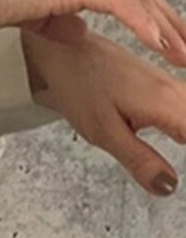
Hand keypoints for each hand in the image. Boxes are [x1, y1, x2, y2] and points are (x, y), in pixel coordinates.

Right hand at [0, 0, 185, 67]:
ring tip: (184, 54)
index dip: (148, 13)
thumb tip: (80, 33)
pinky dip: (143, 25)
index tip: (166, 36)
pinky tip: (159, 44)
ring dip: (166, 27)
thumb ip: (55, 20)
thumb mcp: (24, 12)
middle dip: (170, 21)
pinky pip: (120, 5)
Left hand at [22, 28, 184, 196]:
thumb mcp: (104, 132)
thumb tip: (168, 186)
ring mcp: (171, 84)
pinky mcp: (162, 84)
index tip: (174, 176)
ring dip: (181, 133)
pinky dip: (180, 125)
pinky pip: (185, 106)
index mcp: (167, 104)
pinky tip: (172, 135)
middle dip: (183, 141)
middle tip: (159, 168)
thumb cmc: (78, 86)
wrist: (63, 51)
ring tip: (139, 137)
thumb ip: (139, 160)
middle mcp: (176, 91)